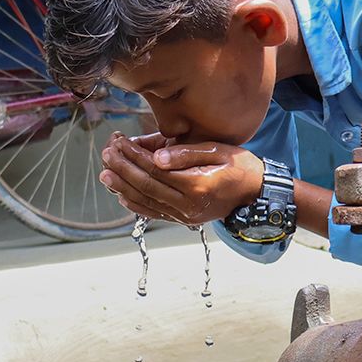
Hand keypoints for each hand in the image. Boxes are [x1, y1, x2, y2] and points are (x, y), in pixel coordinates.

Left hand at [98, 133, 262, 226]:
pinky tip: (122, 194)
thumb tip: (155, 157)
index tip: (119, 142)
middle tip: (106, 153)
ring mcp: (185, 215)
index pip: (155, 169)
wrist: (256, 193)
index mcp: (197, 185)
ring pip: (146, 201)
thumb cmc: (240, 166)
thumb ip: (186, 153)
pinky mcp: (184, 219)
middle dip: (122, 168)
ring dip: (123, 187)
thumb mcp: (218, 150)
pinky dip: (136, 204)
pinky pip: (154, 213)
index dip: (134, 155)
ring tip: (105, 173)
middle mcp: (188, 204)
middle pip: (146, 185)